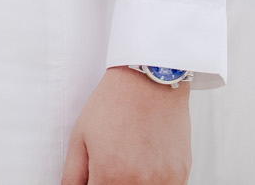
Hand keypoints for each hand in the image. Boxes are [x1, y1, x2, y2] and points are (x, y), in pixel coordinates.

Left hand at [61, 67, 188, 184]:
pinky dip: (154, 182)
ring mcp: (164, 180)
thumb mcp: (80, 137)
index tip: (95, 177)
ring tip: (128, 161)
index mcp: (110, 175)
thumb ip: (73, 175)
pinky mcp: (181, 173)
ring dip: (133, 183)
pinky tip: (146, 164)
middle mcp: (139, 182)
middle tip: (111, 166)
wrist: (149, 80)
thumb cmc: (113, 104)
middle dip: (112, 182)